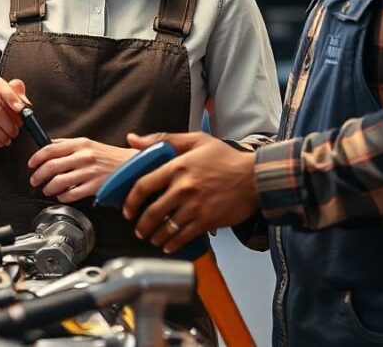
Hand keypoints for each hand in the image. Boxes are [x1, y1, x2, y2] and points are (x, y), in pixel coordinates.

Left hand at [27, 138, 137, 203]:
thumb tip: (48, 145)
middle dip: (38, 176)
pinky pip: (71, 194)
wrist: (130, 165)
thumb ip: (68, 145)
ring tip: (47, 190)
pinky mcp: (94, 186)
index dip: (37, 158)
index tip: (31, 164)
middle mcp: (84, 156)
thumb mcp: (89, 143)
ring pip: (59, 182)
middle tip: (34, 180)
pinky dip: (62, 197)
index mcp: (80, 143)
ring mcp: (89, 172)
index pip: (51, 149)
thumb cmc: (109, 155)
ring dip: (48, 188)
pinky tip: (61, 196)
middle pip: (51, 166)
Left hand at [122, 132, 258, 254]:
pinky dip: (171, 244)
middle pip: (151, 212)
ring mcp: (194, 207)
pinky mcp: (206, 221)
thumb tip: (133, 139)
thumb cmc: (226, 158)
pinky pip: (182, 237)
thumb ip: (163, 139)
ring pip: (165, 228)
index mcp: (177, 167)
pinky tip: (168, 245)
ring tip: (152, 237)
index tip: (127, 209)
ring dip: (154, 236)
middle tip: (139, 229)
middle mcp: (183, 188)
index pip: (143, 185)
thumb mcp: (196, 140)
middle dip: (141, 225)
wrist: (255, 178)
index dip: (131, 200)